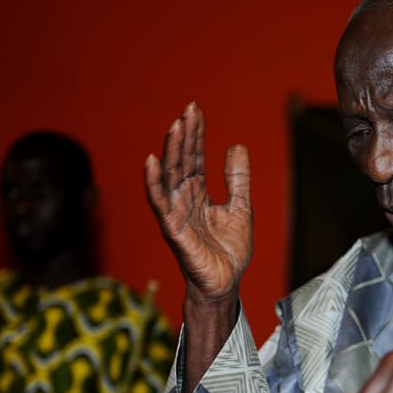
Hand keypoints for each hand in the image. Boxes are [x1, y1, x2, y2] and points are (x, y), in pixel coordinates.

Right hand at [144, 102, 252, 308]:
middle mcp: (183, 199)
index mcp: (198, 194)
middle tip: (188, 110)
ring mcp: (175, 213)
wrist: (226, 283)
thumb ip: (237, 178)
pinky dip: (153, 182)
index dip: (195, 135)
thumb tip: (236, 146)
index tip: (195, 110)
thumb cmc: (228, 251)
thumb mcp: (240, 207)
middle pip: (182, 161)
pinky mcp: (172, 229)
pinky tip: (152, 161)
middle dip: (184, 136)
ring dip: (171, 151)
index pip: (194, 157)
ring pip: (169, 176)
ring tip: (176, 126)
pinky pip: (160, 202)